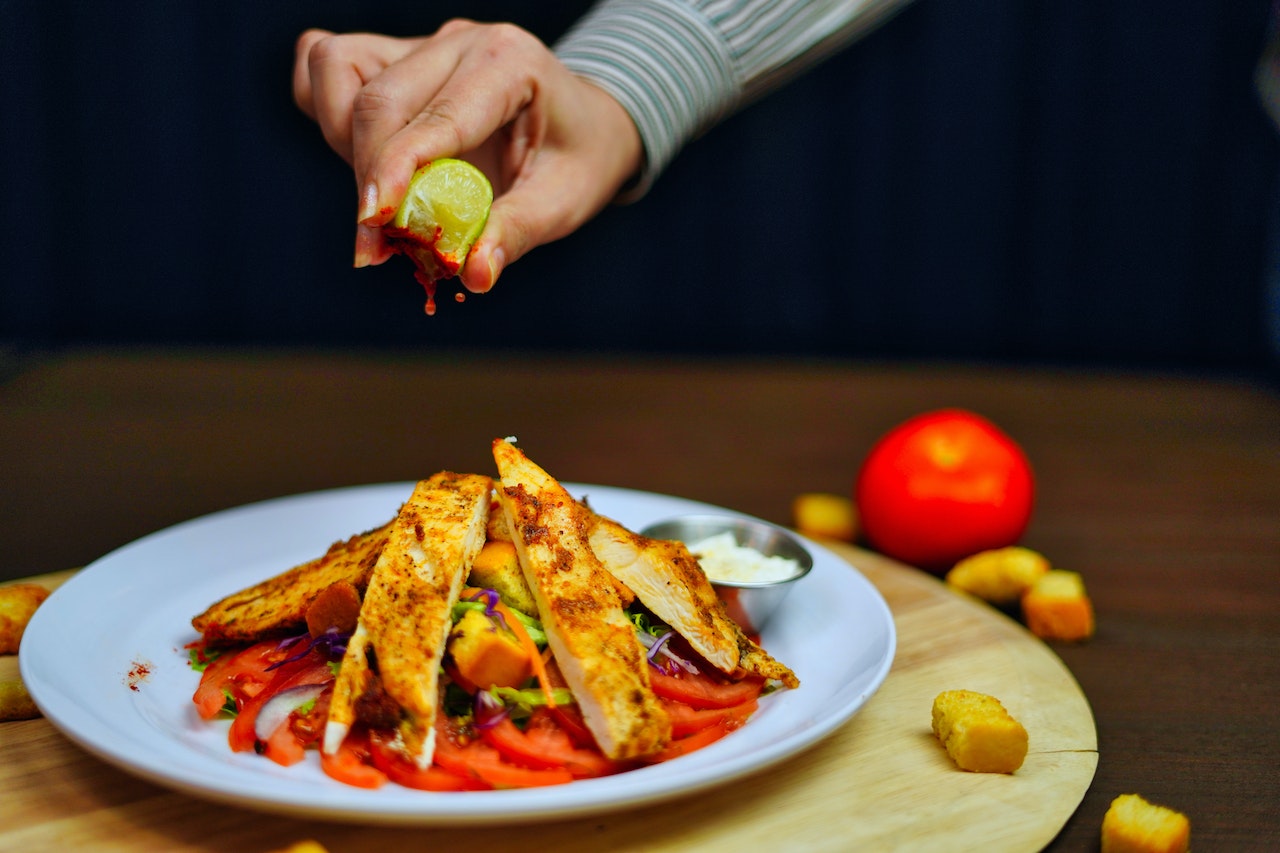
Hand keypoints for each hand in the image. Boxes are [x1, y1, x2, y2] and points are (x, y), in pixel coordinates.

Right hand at [292, 20, 642, 292]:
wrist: (588, 125)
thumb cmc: (579, 160)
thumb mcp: (565, 201)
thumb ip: (516, 234)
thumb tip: (474, 276)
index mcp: (508, 63)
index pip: (435, 117)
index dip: (394, 172)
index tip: (373, 227)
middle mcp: (459, 40)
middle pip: (377, 98)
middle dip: (367, 176)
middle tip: (378, 248)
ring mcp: (423, 43)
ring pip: (336, 69)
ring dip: (341, 139)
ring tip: (385, 197)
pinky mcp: (397, 56)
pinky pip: (331, 67)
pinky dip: (330, 112)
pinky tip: (368, 161)